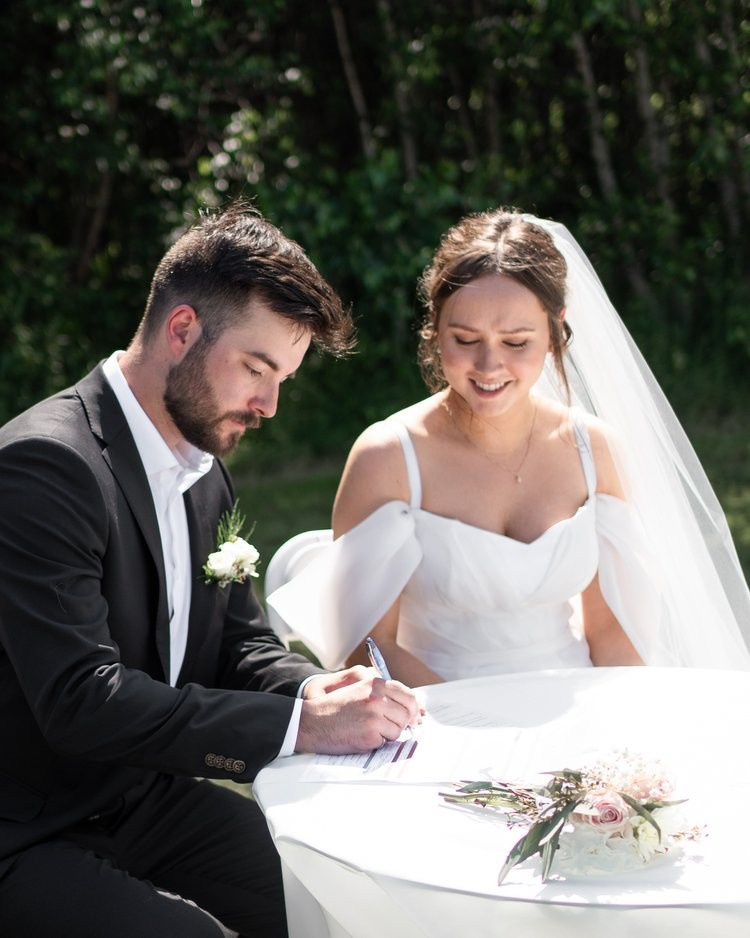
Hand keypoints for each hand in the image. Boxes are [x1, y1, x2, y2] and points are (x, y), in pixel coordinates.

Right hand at [295, 667, 421, 753]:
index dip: (413, 708)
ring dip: (389, 733)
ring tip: (371, 730)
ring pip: (399, 729)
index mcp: (375, 683)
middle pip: (407, 712)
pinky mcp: (370, 734)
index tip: (413, 716)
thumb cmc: (336, 708)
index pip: (407, 695)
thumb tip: (413, 707)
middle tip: (395, 727)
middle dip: (404, 722)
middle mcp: (377, 697)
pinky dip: (378, 742)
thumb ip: (383, 694)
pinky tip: (363, 737)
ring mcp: (374, 716)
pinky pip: (387, 741)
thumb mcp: (360, 691)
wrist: (312, 722)